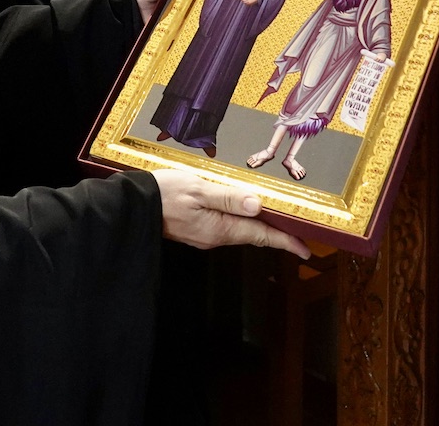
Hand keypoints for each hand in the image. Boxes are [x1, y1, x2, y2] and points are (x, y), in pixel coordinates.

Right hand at [152, 169, 309, 257]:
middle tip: (299, 234)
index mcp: (219, 228)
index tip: (306, 250)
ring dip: (260, 228)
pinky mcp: (195, 229)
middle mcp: (215, 236)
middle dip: (277, 235)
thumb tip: (257, 204)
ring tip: (279, 222)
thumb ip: (228, 197)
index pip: (260, 235)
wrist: (132, 207)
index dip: (285, 242)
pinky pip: (226, 227)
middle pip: (253, 235)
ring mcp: (204, 235)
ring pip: (240, 231)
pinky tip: (245, 213)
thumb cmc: (163, 193)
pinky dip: (242, 222)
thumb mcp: (197, 189)